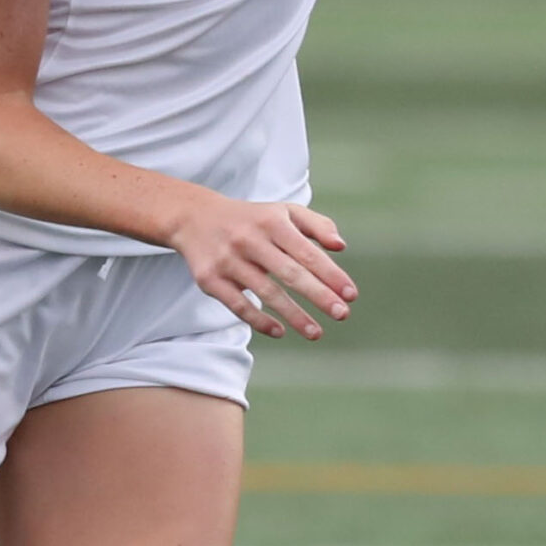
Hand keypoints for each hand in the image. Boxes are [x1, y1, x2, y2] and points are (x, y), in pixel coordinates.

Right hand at [170, 195, 355, 341]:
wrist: (194, 217)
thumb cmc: (252, 219)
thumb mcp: (283, 211)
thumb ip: (316, 225)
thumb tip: (341, 246)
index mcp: (273, 222)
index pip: (307, 252)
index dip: (331, 274)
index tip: (351, 294)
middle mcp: (250, 240)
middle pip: (290, 273)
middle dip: (319, 296)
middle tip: (343, 315)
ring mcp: (229, 261)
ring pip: (266, 293)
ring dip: (294, 315)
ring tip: (317, 333)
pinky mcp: (210, 280)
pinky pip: (238, 305)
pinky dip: (259, 320)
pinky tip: (280, 331)